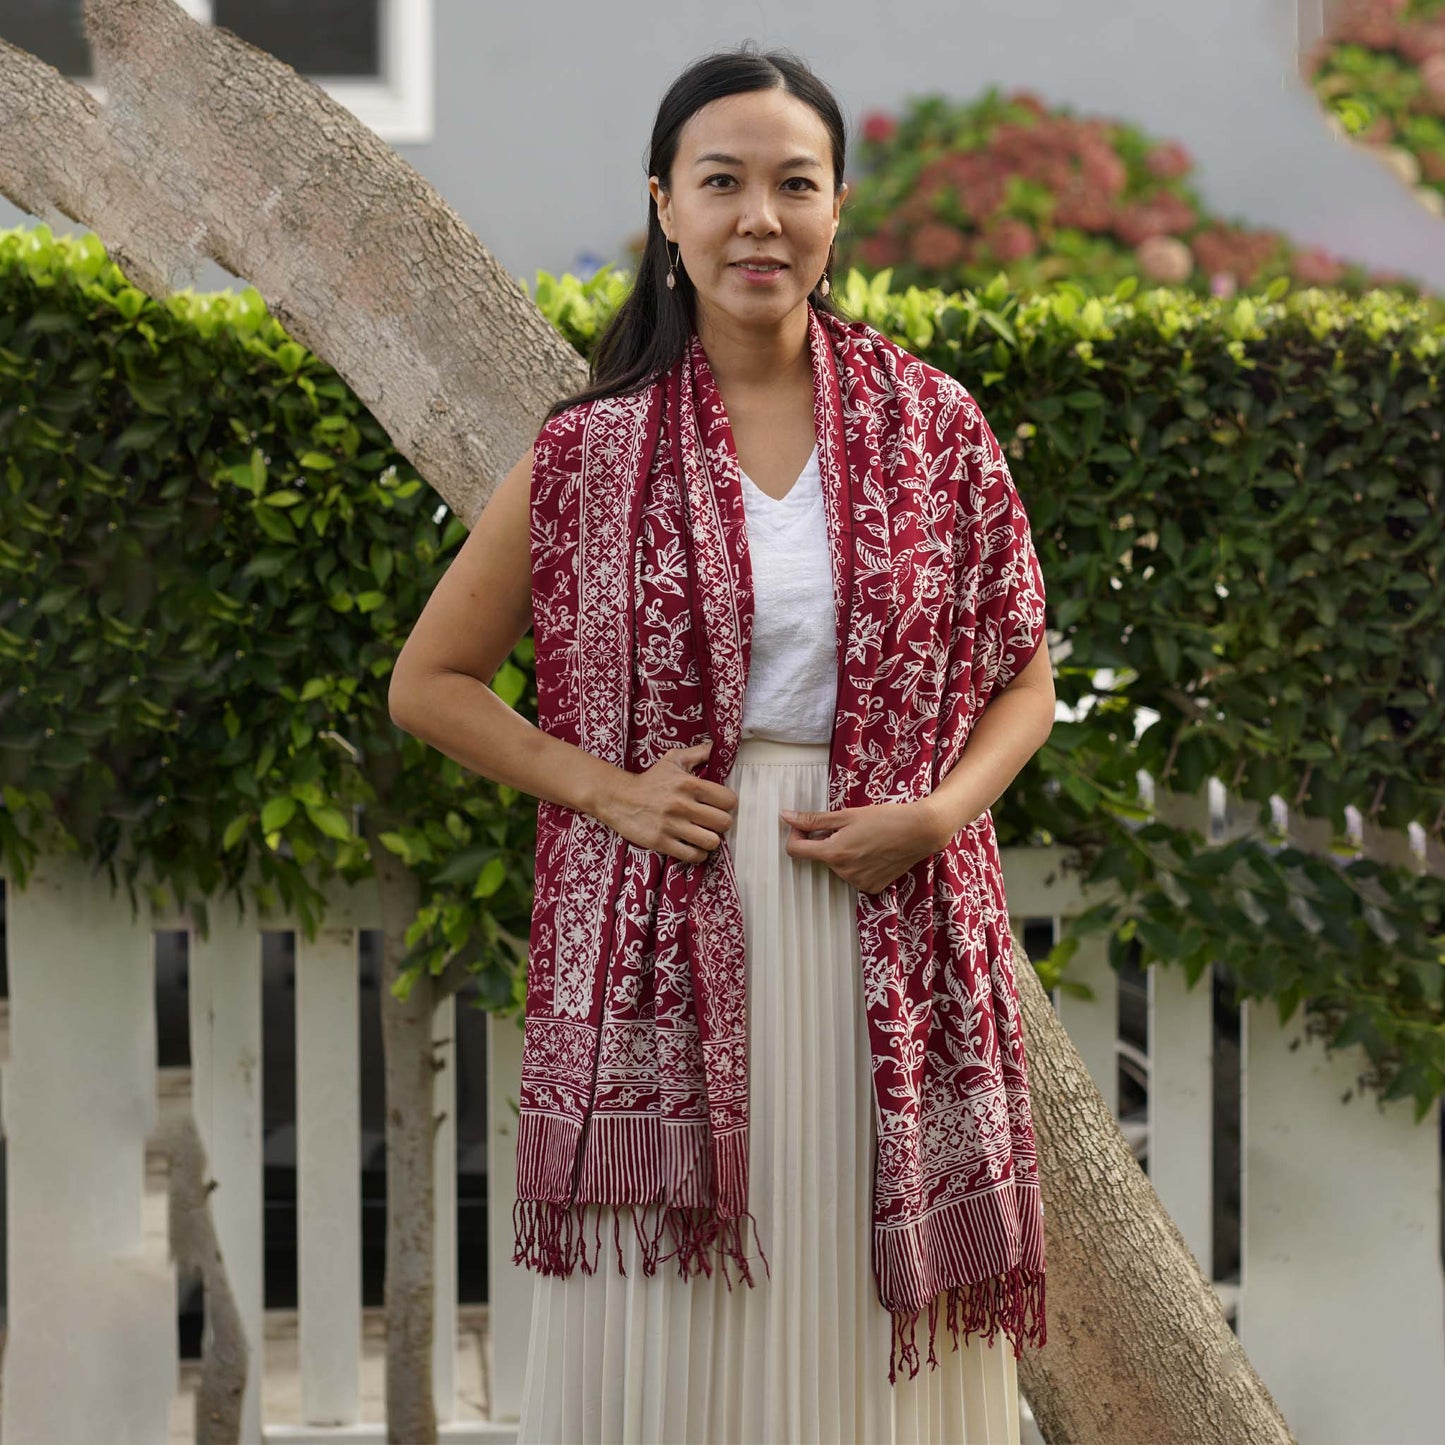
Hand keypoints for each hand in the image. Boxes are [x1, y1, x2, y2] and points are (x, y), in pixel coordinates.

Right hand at [598, 738, 738, 864]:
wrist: (619, 798)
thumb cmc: (650, 780)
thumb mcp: (673, 760)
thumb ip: (698, 753)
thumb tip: (718, 747)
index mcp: (689, 784)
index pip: (728, 800)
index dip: (728, 804)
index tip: (720, 805)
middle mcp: (682, 804)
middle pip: (723, 822)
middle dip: (721, 823)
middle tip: (712, 822)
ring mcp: (672, 825)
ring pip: (711, 841)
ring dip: (710, 840)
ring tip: (704, 835)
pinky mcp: (661, 842)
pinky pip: (693, 855)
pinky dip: (697, 854)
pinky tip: (694, 846)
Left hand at [780, 799, 940, 894]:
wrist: (919, 831)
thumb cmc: (885, 818)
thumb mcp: (846, 815)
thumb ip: (813, 819)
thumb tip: (786, 816)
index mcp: (834, 853)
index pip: (796, 850)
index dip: (796, 835)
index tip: (807, 826)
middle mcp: (843, 872)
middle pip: (820, 857)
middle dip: (827, 842)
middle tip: (849, 828)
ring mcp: (858, 883)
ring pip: (838, 866)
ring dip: (844, 853)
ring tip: (865, 839)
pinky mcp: (872, 888)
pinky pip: (854, 875)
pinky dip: (858, 864)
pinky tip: (874, 852)